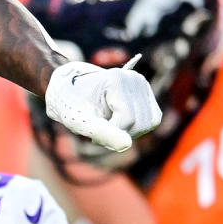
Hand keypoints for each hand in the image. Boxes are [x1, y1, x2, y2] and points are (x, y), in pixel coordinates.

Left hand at [44, 60, 160, 151]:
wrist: (70, 90)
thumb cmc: (71, 105)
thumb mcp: (78, 121)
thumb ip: (100, 132)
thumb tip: (127, 145)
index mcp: (116, 79)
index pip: (127, 120)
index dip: (110, 131)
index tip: (90, 127)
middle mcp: (133, 78)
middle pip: (140, 123)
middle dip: (119, 132)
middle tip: (98, 127)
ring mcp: (142, 84)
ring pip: (149, 123)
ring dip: (127, 131)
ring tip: (107, 124)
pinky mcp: (147, 93)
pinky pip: (152, 120)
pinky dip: (136, 127)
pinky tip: (118, 121)